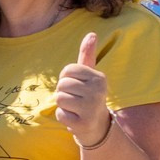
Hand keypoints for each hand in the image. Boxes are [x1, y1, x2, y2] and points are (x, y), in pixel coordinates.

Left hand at [55, 32, 113, 147]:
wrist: (98, 126)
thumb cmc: (88, 96)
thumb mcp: (90, 75)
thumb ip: (88, 55)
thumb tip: (91, 33)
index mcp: (99, 77)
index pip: (67, 70)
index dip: (66, 78)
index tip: (76, 86)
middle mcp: (99, 90)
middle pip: (62, 84)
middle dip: (63, 92)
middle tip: (76, 100)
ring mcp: (92, 107)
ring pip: (59, 98)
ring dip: (63, 105)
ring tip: (75, 108)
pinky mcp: (83, 122)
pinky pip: (60, 114)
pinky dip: (64, 117)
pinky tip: (75, 118)